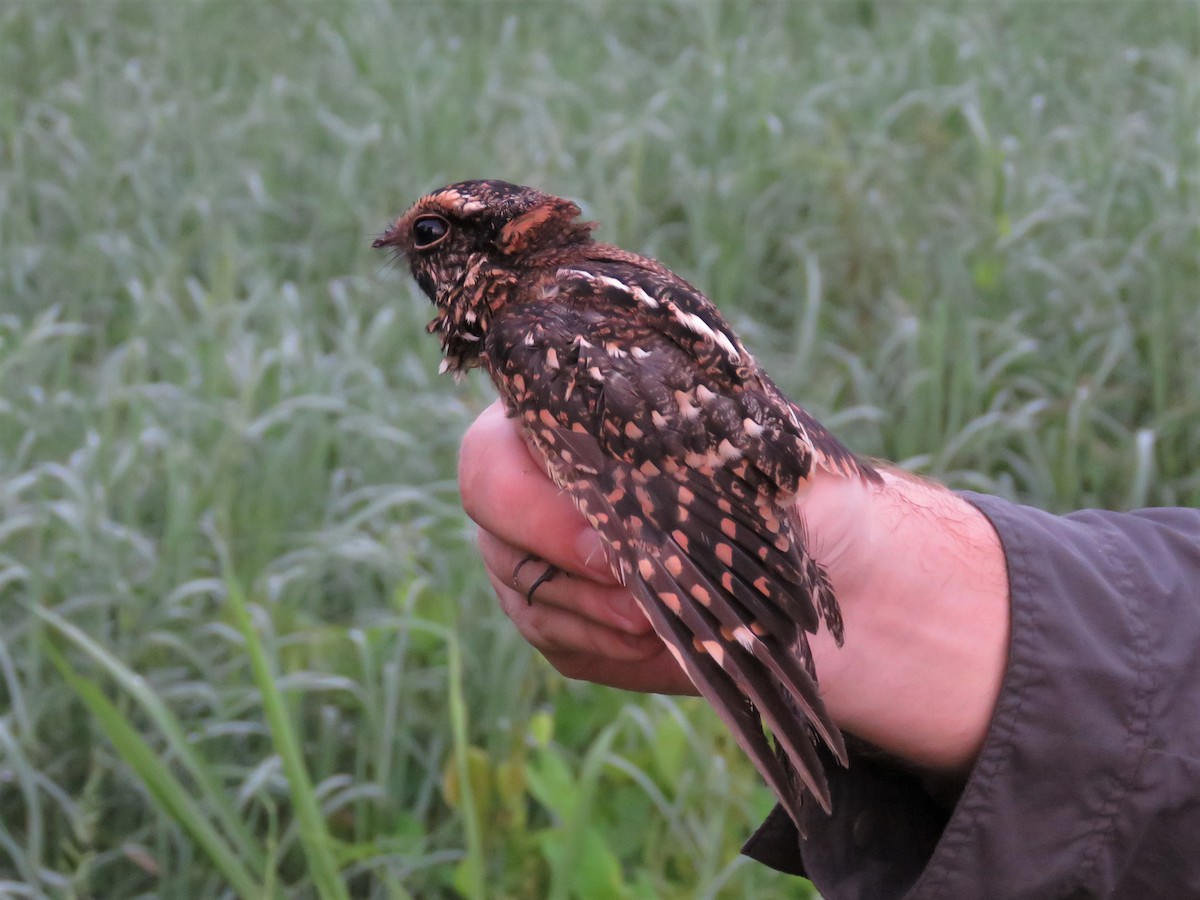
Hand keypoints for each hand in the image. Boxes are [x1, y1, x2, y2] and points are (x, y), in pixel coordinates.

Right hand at [458, 400, 1009, 776]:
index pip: (487, 456)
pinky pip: (560, 646)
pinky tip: (666, 639)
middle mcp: (539, 483)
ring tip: (675, 617)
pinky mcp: (567, 618)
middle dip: (576, 578)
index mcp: (568, 418)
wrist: (821, 562)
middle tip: (649, 602)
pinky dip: (616, 652)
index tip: (616, 547)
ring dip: (606, 620)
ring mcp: (542, 555)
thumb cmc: (781, 484)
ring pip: (527, 599)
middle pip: (495, 537)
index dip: (536, 510)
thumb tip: (618, 466)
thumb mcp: (741, 447)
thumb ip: (671, 443)